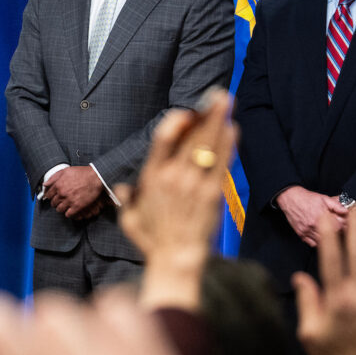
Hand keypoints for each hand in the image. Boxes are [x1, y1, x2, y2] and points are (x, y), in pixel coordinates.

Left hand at [44, 165, 103, 217]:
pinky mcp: (77, 206)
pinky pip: (68, 214)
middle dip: (55, 202)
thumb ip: (53, 177)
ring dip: (61, 208)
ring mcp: (69, 200)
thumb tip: (45, 184)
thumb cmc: (82, 173)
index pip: (48, 195)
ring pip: (59, 209)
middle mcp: (62, 193)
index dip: (49, 196)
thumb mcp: (65, 171)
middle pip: (53, 203)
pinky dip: (68, 213)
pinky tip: (70, 210)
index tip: (51, 197)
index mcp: (58, 185)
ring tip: (64, 206)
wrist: (95, 177)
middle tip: (59, 202)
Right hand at [120, 93, 236, 309]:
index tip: (187, 112)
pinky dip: (228, 145)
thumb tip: (122, 187)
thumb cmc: (152, 240)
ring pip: (209, 145)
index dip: (176, 121)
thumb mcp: (130, 219)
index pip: (163, 138)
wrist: (176, 259)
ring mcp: (194, 185)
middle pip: (192, 136)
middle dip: (206, 113)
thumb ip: (126, 199)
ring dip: (220, 120)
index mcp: (151, 177)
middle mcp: (173, 177)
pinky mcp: (212, 195)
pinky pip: (221, 164)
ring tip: (228, 101)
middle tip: (217, 94)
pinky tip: (233, 129)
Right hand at [276, 186, 344, 246]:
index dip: (343, 226)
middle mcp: (313, 224)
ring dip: (327, 238)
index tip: (344, 224)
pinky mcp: (301, 234)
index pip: (338, 227)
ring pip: (322, 241)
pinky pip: (312, 243)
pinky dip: (317, 241)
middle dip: (336, 232)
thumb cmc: (307, 198)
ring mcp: (307, 230)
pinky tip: (319, 235)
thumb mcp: (324, 198)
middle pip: (330, 235)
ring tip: (328, 231)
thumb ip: (336, 205)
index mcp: (321, 215)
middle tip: (337, 227)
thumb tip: (346, 211)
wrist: (290, 199)